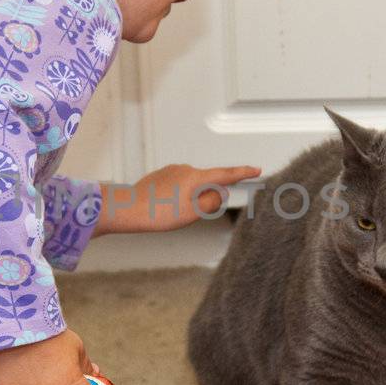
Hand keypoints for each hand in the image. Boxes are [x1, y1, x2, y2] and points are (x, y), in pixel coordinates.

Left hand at [94, 163, 262, 234]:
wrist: (128, 209)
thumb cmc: (157, 213)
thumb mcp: (192, 213)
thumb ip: (211, 201)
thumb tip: (219, 193)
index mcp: (196, 177)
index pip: (226, 174)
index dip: (243, 173)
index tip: (256, 170)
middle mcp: (185, 169)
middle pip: (207, 183)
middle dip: (207, 198)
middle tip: (191, 215)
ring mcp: (172, 171)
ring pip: (191, 186)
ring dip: (190, 199)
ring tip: (173, 214)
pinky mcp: (161, 176)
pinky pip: (178, 186)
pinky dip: (178, 196)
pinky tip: (165, 208)